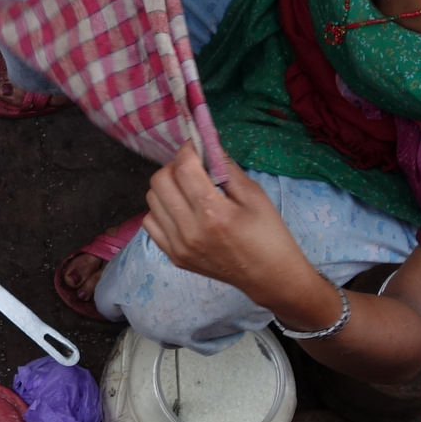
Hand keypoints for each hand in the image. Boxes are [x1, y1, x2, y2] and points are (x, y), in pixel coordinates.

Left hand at [141, 147, 315, 303]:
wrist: (269, 277)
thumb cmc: (269, 234)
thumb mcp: (255, 195)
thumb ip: (227, 167)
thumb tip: (206, 144)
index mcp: (213, 212)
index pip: (183, 167)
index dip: (188, 149)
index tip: (196, 145)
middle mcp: (190, 230)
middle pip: (160, 181)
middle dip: (175, 166)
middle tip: (192, 167)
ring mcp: (178, 246)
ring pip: (152, 200)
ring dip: (167, 187)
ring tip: (187, 188)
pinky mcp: (174, 256)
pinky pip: (151, 223)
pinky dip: (162, 210)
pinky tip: (181, 210)